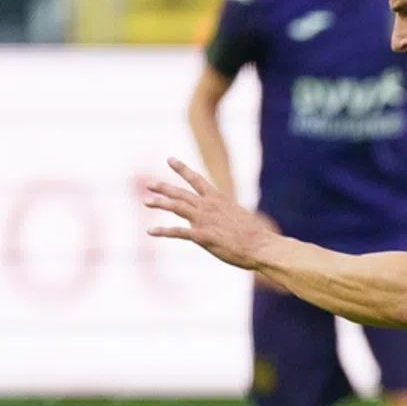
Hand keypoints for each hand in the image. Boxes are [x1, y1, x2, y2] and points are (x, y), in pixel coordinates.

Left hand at [145, 158, 280, 270]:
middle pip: (180, 193)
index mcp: (218, 199)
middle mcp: (208, 206)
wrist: (260, 246)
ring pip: (175, 206)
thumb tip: (218, 219)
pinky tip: (150, 231)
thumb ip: (224, 215)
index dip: (182, 168)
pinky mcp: (201, 236)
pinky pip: (177, 232)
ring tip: (146, 201)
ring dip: (159, 203)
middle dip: (163, 187)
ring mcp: (203, 220)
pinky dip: (162, 231)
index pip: (196, 179)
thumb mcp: (238, 217)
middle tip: (150, 184)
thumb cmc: (254, 235)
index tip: (170, 159)